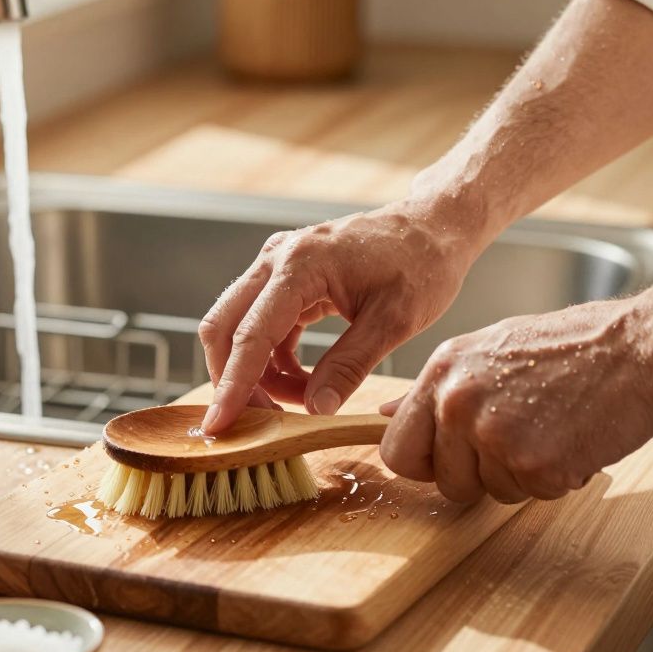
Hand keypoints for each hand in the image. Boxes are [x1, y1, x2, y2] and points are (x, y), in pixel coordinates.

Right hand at [198, 194, 490, 433]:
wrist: (433, 227)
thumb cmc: (421, 265)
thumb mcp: (394, 322)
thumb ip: (349, 366)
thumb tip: (315, 410)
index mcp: (300, 265)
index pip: (250, 334)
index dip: (232, 385)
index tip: (219, 425)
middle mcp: (277, 259)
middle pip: (223, 327)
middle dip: (232, 380)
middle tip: (258, 422)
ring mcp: (277, 266)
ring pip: (239, 328)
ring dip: (257, 373)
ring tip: (302, 400)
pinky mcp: (286, 279)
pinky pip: (261, 326)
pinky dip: (273, 360)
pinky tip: (304, 382)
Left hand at [378, 298, 652, 502]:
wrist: (644, 346)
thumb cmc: (575, 346)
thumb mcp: (491, 350)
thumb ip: (438, 388)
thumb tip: (383, 415)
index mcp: (443, 372)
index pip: (397, 449)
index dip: (426, 463)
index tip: (453, 458)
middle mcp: (458, 403)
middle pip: (443, 481)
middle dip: (477, 476)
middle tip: (520, 439)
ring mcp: (494, 435)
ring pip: (490, 492)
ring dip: (522, 475)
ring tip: (554, 427)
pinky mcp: (535, 465)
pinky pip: (532, 495)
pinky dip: (557, 478)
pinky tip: (576, 439)